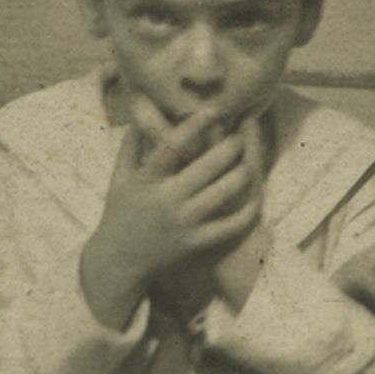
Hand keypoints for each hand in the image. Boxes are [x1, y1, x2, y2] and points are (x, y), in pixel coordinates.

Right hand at [80, 98, 261, 328]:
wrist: (118, 263)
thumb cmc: (118, 216)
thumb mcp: (118, 181)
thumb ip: (129, 148)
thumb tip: (139, 115)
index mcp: (147, 180)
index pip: (173, 146)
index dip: (195, 126)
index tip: (214, 110)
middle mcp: (167, 199)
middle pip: (208, 167)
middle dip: (230, 148)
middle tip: (242, 136)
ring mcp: (184, 222)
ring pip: (224, 193)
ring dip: (242, 174)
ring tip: (252, 162)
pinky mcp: (196, 242)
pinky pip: (229, 226)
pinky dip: (247, 212)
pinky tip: (256, 199)